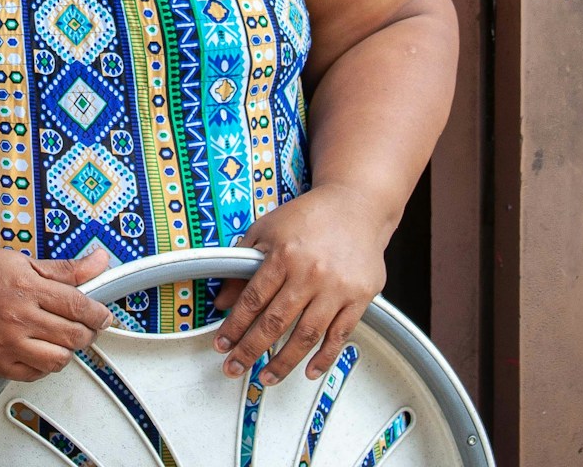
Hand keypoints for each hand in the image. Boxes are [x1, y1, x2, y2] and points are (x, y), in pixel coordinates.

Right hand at [0, 247, 114, 380]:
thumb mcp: (21, 261)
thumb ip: (64, 268)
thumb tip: (99, 262)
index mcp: (27, 287)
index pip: (79, 306)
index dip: (99, 314)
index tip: (103, 315)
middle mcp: (18, 317)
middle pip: (74, 336)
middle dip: (88, 332)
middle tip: (87, 327)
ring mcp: (5, 343)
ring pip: (57, 360)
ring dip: (67, 351)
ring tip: (63, 339)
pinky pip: (33, 374)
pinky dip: (44, 365)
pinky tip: (40, 350)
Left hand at [213, 184, 393, 385]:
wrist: (357, 206)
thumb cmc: (309, 217)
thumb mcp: (266, 230)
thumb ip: (241, 264)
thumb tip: (222, 302)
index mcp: (284, 254)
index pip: (252, 300)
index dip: (234, 326)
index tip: (222, 344)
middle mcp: (310, 272)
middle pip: (275, 322)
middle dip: (250, 350)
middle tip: (234, 368)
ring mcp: (337, 287)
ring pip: (306, 335)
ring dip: (284, 362)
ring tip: (266, 377)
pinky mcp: (360, 297)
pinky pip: (340, 335)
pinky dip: (324, 357)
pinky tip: (309, 370)